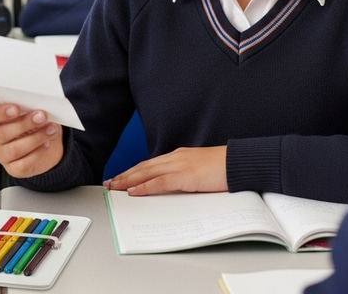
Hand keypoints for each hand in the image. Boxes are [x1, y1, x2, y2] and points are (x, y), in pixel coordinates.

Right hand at [0, 104, 62, 177]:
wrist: (47, 144)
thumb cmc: (35, 124)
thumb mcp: (32, 111)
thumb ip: (28, 108)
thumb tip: (35, 105)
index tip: (16, 108)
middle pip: (2, 133)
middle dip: (24, 124)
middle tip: (40, 116)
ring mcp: (3, 155)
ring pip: (14, 149)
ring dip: (35, 138)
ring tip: (50, 129)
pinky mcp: (14, 169)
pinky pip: (23, 164)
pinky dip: (38, 153)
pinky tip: (46, 144)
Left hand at [104, 146, 227, 195]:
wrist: (239, 163)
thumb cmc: (223, 168)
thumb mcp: (199, 171)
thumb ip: (185, 176)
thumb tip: (173, 188)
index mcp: (178, 156)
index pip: (149, 164)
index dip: (133, 171)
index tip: (120, 178)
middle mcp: (175, 158)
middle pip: (143, 167)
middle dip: (124, 175)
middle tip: (109, 183)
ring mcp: (179, 165)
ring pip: (146, 173)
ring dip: (128, 181)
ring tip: (114, 188)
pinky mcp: (185, 176)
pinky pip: (160, 182)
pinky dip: (144, 187)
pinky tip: (134, 191)